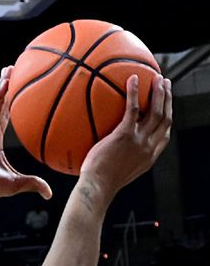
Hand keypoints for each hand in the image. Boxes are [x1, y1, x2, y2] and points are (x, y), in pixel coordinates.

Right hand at [0, 66, 51, 202]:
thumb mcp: (15, 184)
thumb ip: (32, 183)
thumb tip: (49, 193)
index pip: (5, 116)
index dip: (12, 103)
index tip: (19, 91)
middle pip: (0, 103)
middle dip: (7, 87)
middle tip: (14, 71)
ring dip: (2, 84)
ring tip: (10, 68)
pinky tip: (6, 82)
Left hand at [79, 74, 171, 199]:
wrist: (97, 187)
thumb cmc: (100, 183)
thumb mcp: (118, 171)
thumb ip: (120, 159)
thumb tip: (109, 151)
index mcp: (149, 156)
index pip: (164, 135)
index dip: (167, 119)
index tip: (166, 107)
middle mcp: (149, 147)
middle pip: (165, 118)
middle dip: (168, 99)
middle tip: (165, 84)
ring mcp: (139, 140)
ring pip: (156, 111)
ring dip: (159, 92)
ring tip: (157, 78)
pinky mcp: (125, 134)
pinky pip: (133, 109)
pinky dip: (135, 92)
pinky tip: (132, 80)